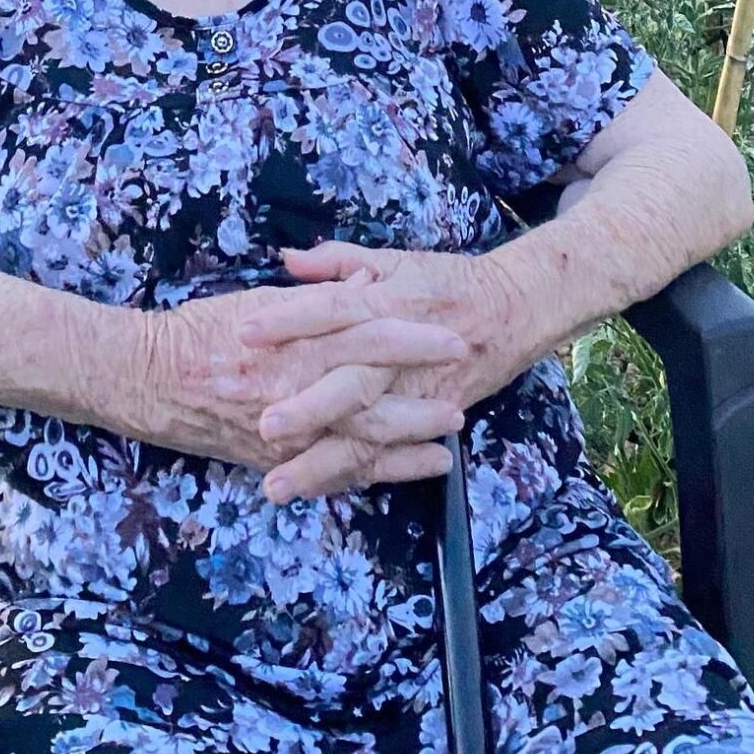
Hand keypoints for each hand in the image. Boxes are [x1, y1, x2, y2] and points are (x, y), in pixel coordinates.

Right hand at [137, 279, 468, 496]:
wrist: (144, 379)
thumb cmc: (200, 331)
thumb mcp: (258, 302)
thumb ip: (314, 299)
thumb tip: (369, 288)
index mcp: (293, 338)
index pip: (368, 334)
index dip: (414, 337)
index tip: (453, 337)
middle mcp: (293, 387)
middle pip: (372, 395)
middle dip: (421, 401)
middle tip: (462, 400)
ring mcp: (284, 431)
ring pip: (357, 442)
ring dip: (406, 445)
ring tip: (447, 446)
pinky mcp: (272, 460)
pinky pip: (328, 473)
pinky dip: (367, 476)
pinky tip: (398, 475)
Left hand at [237, 242, 526, 500]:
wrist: (511, 311)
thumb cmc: (444, 281)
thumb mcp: (393, 260)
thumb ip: (338, 262)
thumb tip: (287, 260)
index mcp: (388, 302)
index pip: (333, 310)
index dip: (289, 319)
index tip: (243, 332)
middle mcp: (400, 354)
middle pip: (350, 383)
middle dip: (308, 408)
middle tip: (262, 426)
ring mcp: (415, 395)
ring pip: (366, 435)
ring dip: (322, 463)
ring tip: (275, 485)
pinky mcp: (427, 422)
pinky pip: (387, 456)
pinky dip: (353, 476)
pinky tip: (315, 493)